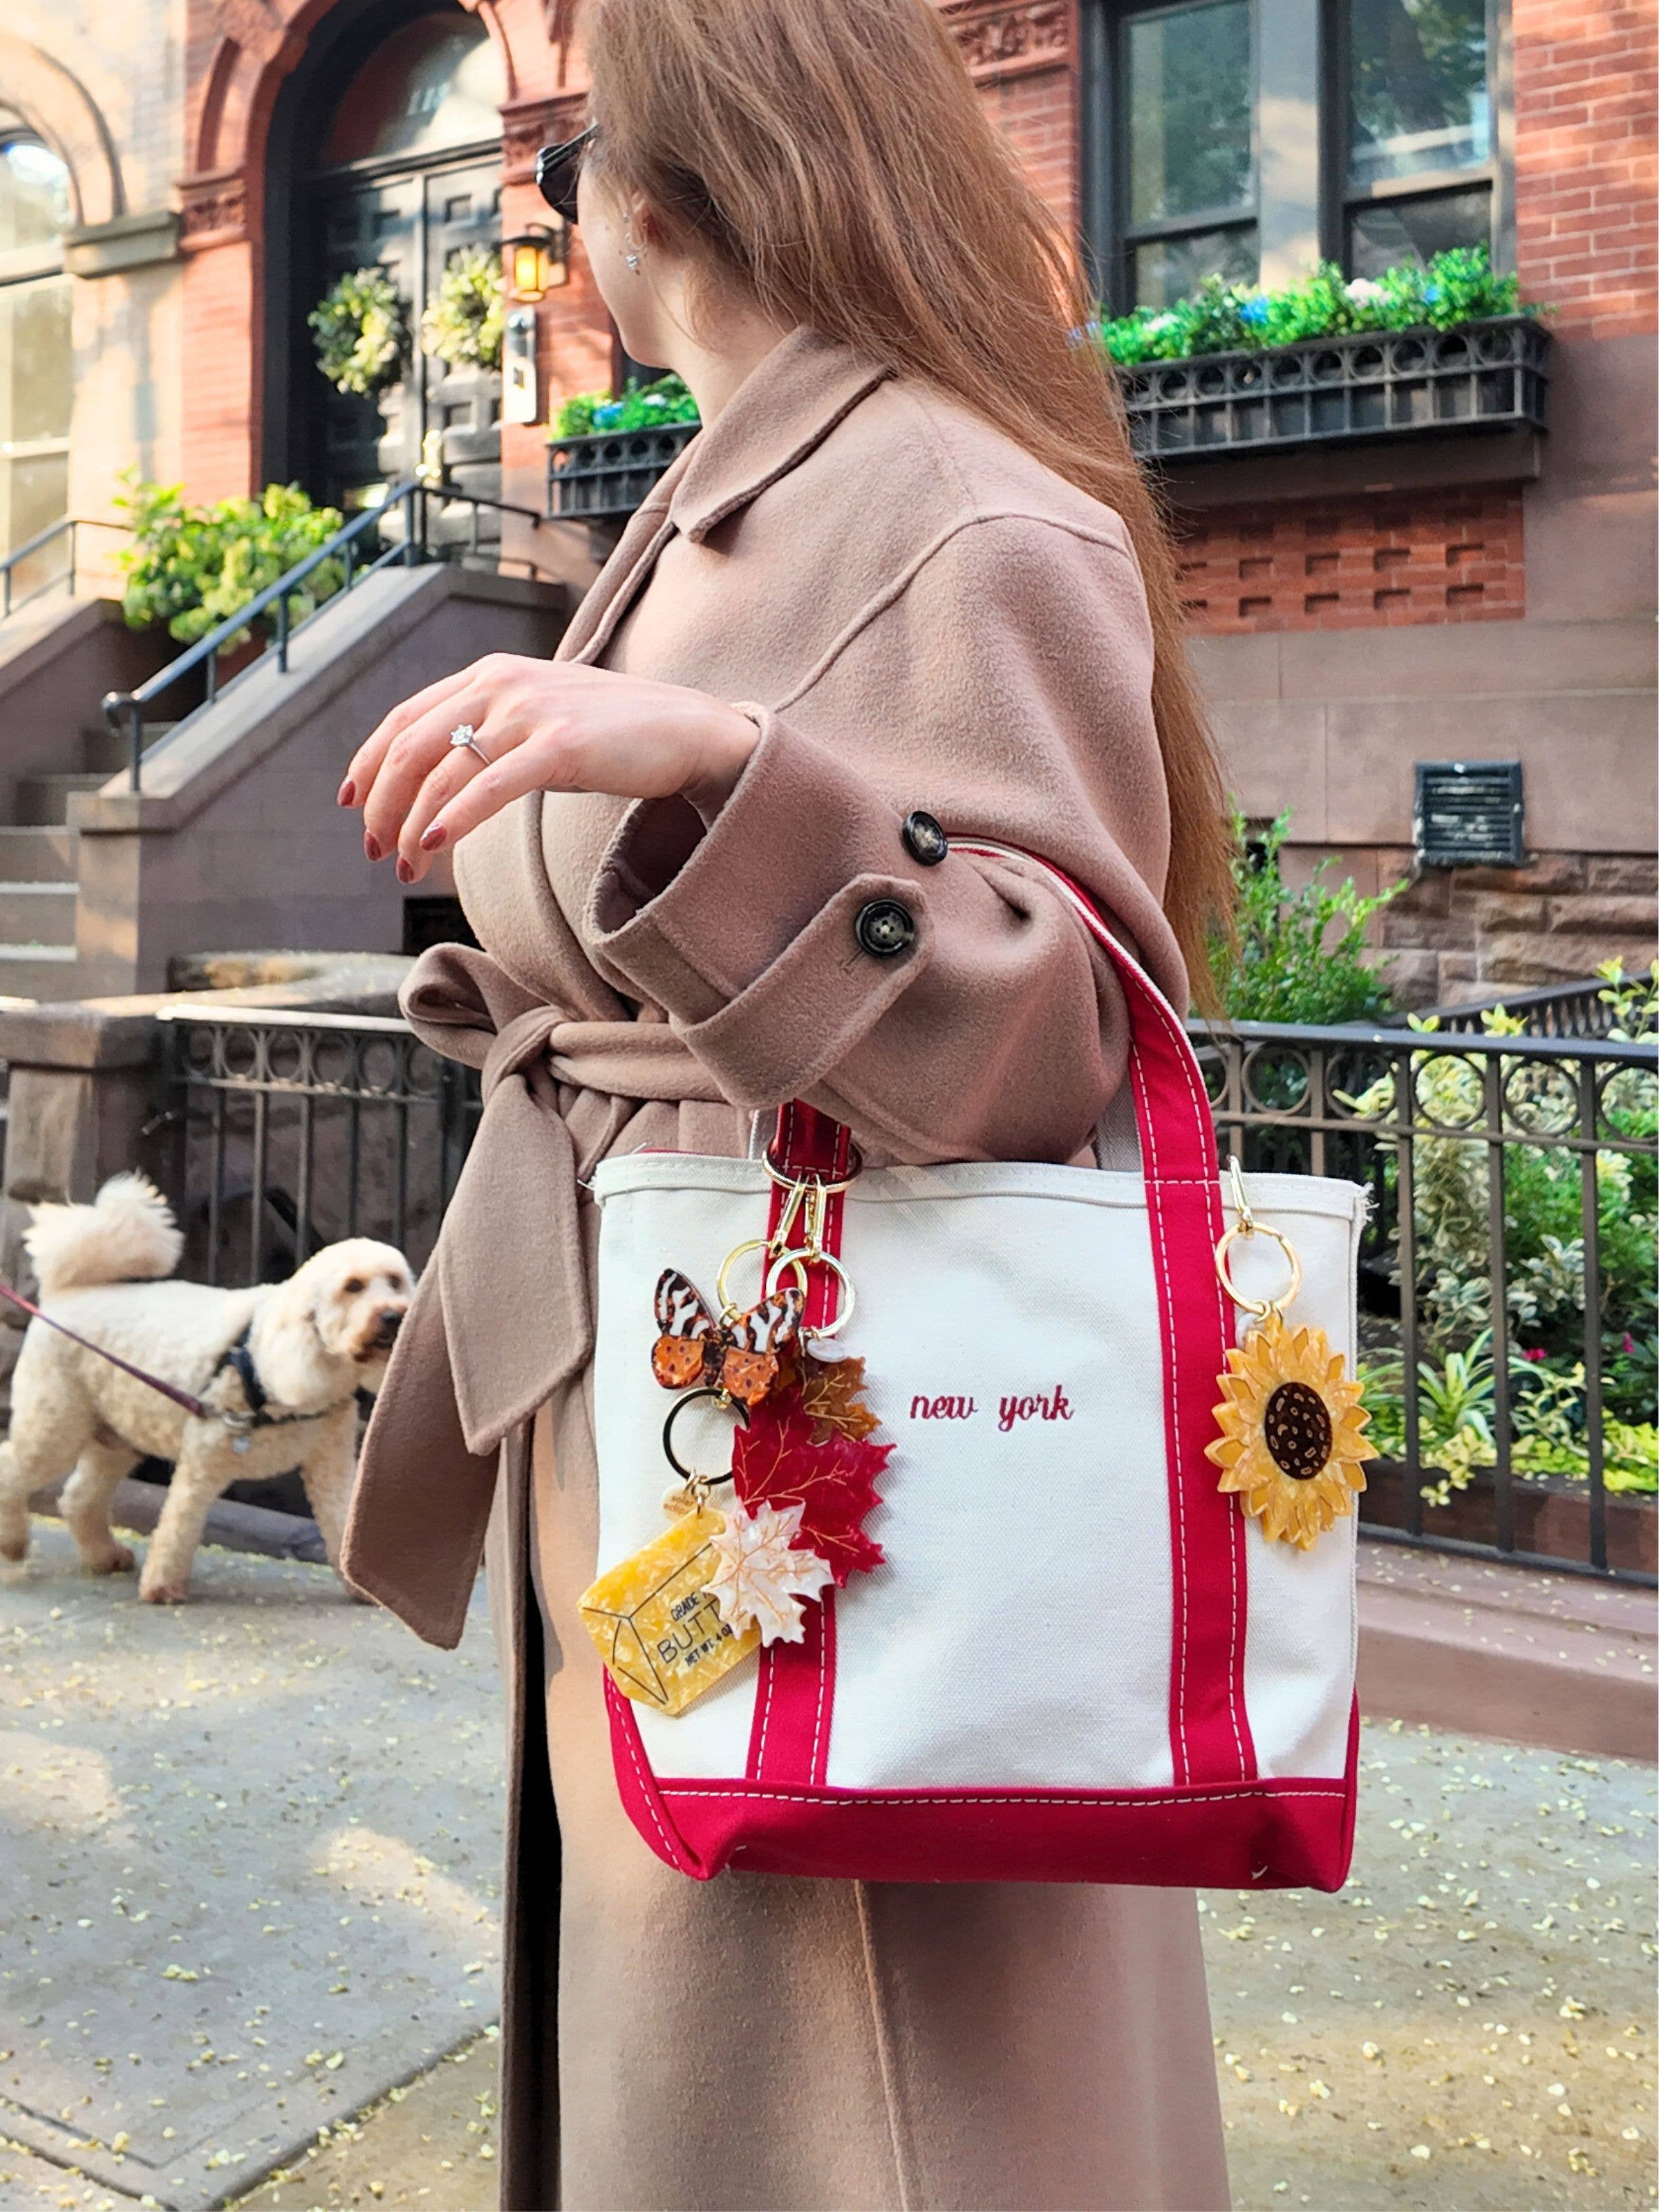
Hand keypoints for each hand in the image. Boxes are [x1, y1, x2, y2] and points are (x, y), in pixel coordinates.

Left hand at [338, 655, 759, 881]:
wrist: (685, 728)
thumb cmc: (611, 733)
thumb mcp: (539, 718)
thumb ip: (492, 730)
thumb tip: (441, 781)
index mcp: (490, 674)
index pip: (406, 717)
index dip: (369, 762)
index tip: (352, 804)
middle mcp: (502, 684)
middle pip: (413, 746)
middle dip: (382, 803)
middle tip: (374, 850)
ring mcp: (532, 712)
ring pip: (444, 771)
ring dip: (412, 824)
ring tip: (404, 866)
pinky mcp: (563, 746)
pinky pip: (492, 784)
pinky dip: (455, 816)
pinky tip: (433, 842)